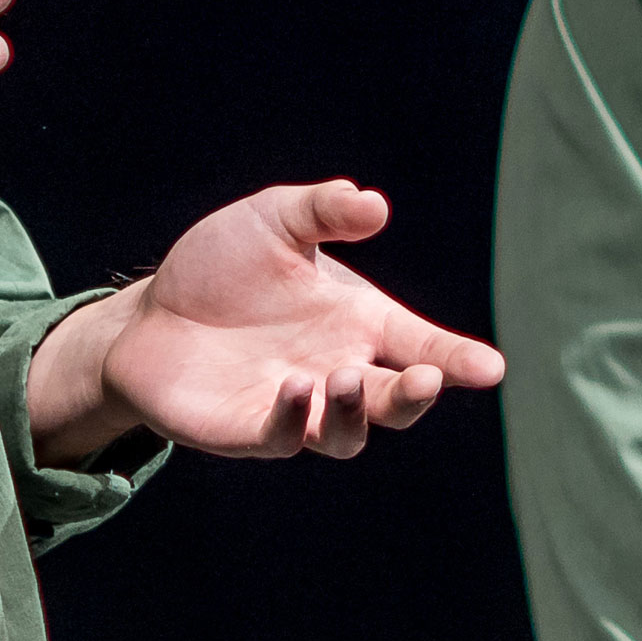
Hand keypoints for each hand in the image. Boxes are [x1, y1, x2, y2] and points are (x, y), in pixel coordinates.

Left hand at [26, 180, 503, 464]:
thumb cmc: (222, 267)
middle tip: (425, 378)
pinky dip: (293, 417)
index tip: (491, 368)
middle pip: (396, 402)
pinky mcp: (251, 430)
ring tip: (342, 377)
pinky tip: (292, 387)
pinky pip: (284, 437)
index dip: (460, 360)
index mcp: (360, 322)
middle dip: (416, 395)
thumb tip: (374, 203)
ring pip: (347, 433)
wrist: (150, 314)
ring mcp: (299, 407)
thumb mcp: (274, 221)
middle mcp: (339, 370)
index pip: (424, 346)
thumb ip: (323, 210)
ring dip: (354, 411)